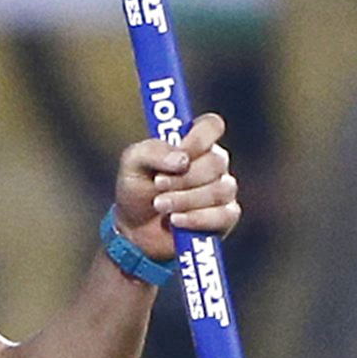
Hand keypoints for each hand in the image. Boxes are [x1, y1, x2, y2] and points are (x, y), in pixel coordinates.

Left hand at [111, 110, 238, 263]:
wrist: (133, 231)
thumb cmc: (136, 189)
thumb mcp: (132, 163)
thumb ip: (153, 151)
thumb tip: (182, 160)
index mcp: (194, 142)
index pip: (212, 126)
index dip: (199, 139)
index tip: (179, 155)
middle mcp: (213, 164)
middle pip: (216, 162)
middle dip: (184, 177)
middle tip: (158, 185)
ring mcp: (222, 191)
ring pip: (219, 190)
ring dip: (186, 199)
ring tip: (159, 206)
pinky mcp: (224, 218)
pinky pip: (224, 215)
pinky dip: (197, 219)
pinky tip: (175, 221)